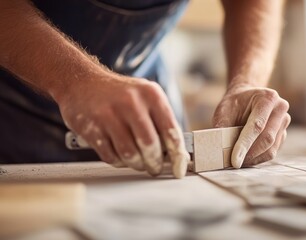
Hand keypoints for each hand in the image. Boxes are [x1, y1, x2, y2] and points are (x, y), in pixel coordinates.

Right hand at [57, 73, 189, 177]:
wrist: (81, 81)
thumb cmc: (120, 94)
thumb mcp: (145, 97)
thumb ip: (161, 121)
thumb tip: (177, 154)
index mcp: (151, 94)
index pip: (171, 131)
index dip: (177, 155)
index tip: (179, 169)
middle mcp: (131, 102)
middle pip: (150, 145)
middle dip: (154, 163)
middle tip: (154, 167)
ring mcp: (109, 115)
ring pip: (130, 154)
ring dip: (137, 164)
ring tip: (138, 162)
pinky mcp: (92, 128)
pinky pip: (111, 156)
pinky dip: (118, 162)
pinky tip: (120, 156)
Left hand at [213, 84, 290, 167]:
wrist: (246, 98)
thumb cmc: (235, 103)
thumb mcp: (224, 109)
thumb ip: (222, 126)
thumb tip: (218, 148)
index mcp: (267, 98)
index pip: (257, 126)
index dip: (244, 144)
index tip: (234, 160)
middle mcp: (280, 109)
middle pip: (267, 138)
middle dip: (249, 154)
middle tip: (233, 164)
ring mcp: (284, 122)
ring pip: (271, 148)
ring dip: (253, 159)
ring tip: (238, 161)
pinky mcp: (282, 134)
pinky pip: (271, 152)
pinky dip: (258, 158)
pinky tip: (246, 158)